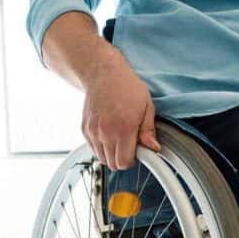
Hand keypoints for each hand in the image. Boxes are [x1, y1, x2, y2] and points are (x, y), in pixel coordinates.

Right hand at [81, 49, 160, 170]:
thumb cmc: (126, 87)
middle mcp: (106, 132)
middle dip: (122, 159)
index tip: (137, 152)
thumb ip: (148, 131)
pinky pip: (94, 149)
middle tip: (129, 145)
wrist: (103, 73)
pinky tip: (109, 134)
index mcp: (124, 128)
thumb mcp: (146, 106)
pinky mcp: (85, 130)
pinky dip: (101, 147)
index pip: (124, 162)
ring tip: (118, 138)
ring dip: (111, 154)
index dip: (132, 160)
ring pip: (102, 159)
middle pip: (112, 164)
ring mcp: (93, 131)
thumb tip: (153, 148)